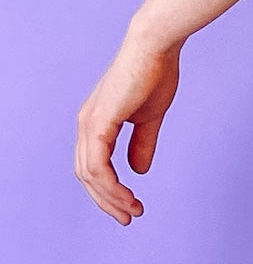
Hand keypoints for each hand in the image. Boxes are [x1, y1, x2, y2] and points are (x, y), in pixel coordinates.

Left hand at [75, 29, 182, 224]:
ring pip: (90, 175)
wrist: (155, 46)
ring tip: (132, 210)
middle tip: (130, 217)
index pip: (93, 165)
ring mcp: (89, 124)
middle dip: (107, 201)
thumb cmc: (155, 73)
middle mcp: (86, 124)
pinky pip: (97, 167)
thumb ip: (142, 143)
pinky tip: (128, 195)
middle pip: (87, 175)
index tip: (131, 206)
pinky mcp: (97, 124)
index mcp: (96, 121)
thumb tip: (138, 170)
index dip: (109, 190)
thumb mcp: (149, 117)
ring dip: (110, 198)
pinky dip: (111, 186)